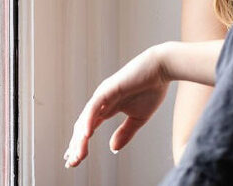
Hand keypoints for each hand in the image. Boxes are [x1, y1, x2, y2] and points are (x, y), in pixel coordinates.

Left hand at [63, 46, 170, 168]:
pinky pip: (95, 107)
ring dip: (80, 138)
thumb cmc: (152, 89)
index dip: (81, 145)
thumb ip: (125, 132)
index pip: (89, 129)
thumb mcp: (138, 118)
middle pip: (83, 126)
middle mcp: (101, 102)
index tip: (75, 161)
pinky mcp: (109, 89)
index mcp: (107, 108)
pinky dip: (89, 121)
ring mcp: (103, 95)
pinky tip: (85, 135)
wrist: (162, 69)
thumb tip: (112, 149)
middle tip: (70, 163)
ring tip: (75, 155)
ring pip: (86, 119)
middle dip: (76, 145)